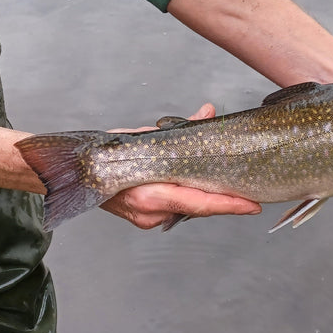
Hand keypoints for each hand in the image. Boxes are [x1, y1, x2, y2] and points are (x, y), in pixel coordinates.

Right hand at [98, 103, 261, 228]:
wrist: (80, 173)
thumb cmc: (109, 155)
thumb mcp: (147, 137)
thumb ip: (182, 129)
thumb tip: (208, 112)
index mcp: (150, 195)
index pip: (200, 203)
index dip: (229, 205)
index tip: (252, 205)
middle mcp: (151, 213)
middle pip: (200, 208)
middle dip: (225, 201)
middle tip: (250, 195)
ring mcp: (149, 220)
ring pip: (190, 209)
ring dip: (207, 197)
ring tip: (228, 188)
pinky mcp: (148, 220)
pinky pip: (178, 210)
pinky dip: (190, 198)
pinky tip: (199, 188)